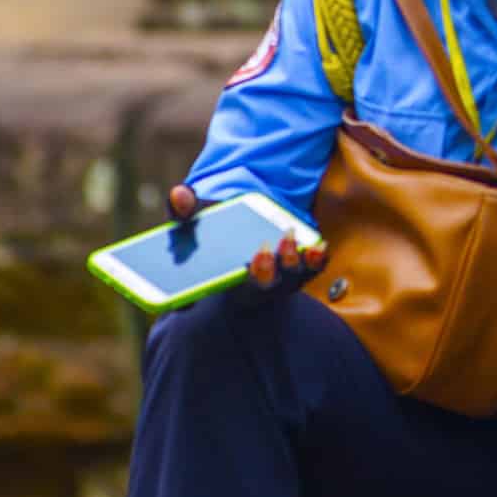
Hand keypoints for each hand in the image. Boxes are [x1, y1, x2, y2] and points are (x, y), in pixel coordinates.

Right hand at [166, 184, 328, 306]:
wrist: (245, 231)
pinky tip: (318, 246)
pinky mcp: (296, 272)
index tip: (190, 302)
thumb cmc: (215, 228)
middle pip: (254, 291)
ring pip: (285, 280)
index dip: (187, 303)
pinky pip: (309, 271)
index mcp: (211, 284)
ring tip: (289, 236)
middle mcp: (245, 290)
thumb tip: (178, 193)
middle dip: (260, 275)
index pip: (192, 302)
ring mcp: (273, 283)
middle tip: (260, 252)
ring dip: (289, 262)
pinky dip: (314, 260)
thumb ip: (184, 207)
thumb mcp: (197, 217)